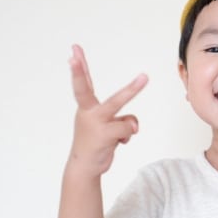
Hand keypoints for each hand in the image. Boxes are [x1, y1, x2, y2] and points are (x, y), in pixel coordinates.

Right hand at [68, 44, 147, 176]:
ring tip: (144, 76)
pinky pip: (128, 127)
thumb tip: (133, 126)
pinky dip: (127, 135)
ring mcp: (94, 123)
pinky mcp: (104, 135)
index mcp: (86, 108)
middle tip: (72, 55)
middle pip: (84, 88)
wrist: (85, 168)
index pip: (83, 84)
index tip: (74, 49)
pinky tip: (119, 142)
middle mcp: (87, 113)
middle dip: (79, 71)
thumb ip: (121, 120)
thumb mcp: (107, 127)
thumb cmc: (96, 143)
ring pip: (118, 103)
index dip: (79, 67)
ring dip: (133, 90)